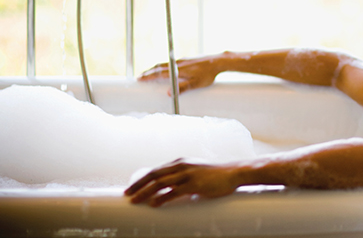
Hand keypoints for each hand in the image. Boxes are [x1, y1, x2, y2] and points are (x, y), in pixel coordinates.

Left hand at [124, 158, 240, 206]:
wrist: (233, 173)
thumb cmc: (215, 175)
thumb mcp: (196, 171)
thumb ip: (183, 177)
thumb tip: (171, 189)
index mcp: (180, 162)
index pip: (156, 170)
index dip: (142, 179)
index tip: (131, 187)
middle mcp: (181, 166)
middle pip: (154, 175)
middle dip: (138, 185)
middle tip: (127, 194)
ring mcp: (188, 174)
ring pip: (160, 183)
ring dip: (145, 192)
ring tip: (135, 200)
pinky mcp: (195, 184)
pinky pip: (174, 191)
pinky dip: (161, 197)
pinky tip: (153, 203)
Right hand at [138, 56, 220, 93]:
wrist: (218, 61)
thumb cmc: (208, 74)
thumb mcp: (196, 84)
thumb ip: (183, 88)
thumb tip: (169, 94)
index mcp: (178, 69)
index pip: (159, 73)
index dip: (148, 76)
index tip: (139, 79)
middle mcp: (178, 63)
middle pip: (159, 67)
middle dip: (149, 72)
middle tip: (140, 77)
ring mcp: (182, 60)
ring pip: (165, 64)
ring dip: (156, 68)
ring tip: (150, 73)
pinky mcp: (187, 60)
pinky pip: (171, 63)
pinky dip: (164, 66)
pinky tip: (166, 69)